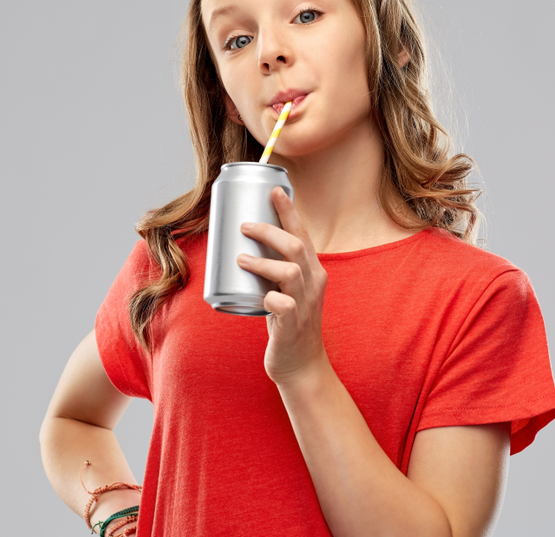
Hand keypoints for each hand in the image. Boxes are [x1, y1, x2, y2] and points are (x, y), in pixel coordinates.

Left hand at [237, 186, 328, 385]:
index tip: (274, 189)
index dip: (288, 211)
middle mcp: (314, 283)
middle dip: (269, 231)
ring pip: (289, 272)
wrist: (301, 365)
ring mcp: (305, 304)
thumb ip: (273, 271)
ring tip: (241, 258)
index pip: (303, 234)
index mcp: (314, 271)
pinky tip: (260, 297)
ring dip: (263, 262)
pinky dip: (270, 298)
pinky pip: (282, 305)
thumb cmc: (288, 323)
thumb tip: (240, 246)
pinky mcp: (293, 324)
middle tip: (244, 226)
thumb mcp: (288, 291)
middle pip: (296, 246)